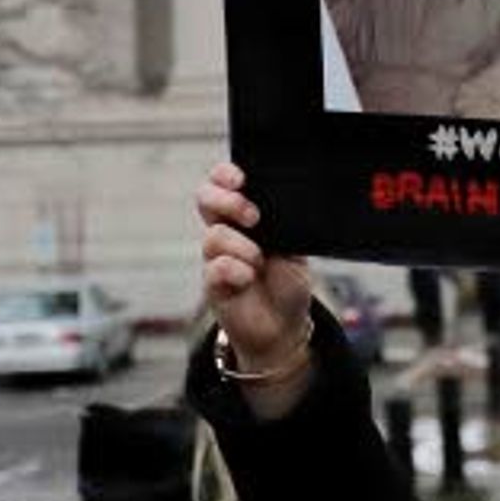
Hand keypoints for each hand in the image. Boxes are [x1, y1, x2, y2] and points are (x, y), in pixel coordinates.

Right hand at [196, 162, 313, 383]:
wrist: (285, 325)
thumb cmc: (287, 282)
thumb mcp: (293, 246)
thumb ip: (280, 224)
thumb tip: (271, 205)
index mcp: (245, 215)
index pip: (224, 182)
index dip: (225, 175)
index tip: (241, 180)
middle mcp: (227, 231)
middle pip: (205, 198)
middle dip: (226, 201)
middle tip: (252, 217)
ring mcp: (217, 256)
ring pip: (214, 235)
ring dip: (242, 248)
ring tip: (260, 263)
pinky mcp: (213, 283)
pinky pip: (214, 267)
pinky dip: (235, 271)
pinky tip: (248, 280)